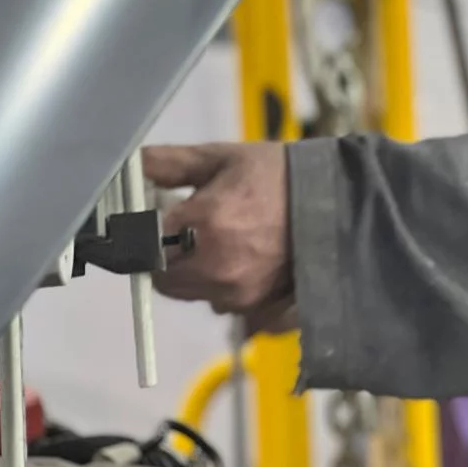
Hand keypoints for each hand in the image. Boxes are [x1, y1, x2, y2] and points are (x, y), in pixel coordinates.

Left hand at [144, 143, 292, 327]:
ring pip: (189, 292)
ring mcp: (235, 293)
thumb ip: (170, 163)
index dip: (141, 230)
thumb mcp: (223, 158)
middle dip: (165, 254)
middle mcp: (213, 267)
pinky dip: (220, 286)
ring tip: (220, 241)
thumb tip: (129, 166)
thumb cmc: (278, 175)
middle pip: (160, 276)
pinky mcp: (254, 308)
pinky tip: (240, 260)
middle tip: (187, 228)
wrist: (338, 201)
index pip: (140, 242)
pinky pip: (219, 303)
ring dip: (192, 272)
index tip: (153, 217)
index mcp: (201, 224)